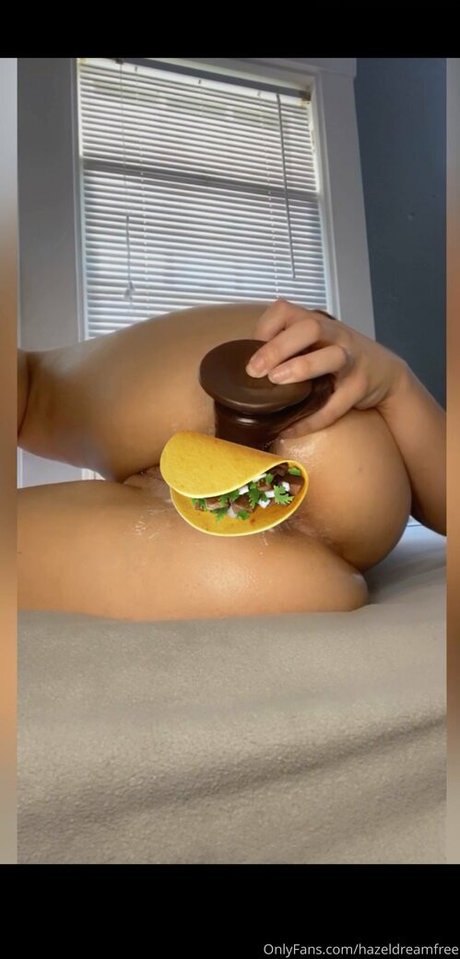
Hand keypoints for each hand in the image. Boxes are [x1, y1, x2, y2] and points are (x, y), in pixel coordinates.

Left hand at [245, 299, 407, 434]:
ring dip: (302, 368)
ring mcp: (352, 360)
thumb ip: (288, 348)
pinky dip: (312, 419)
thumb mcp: (317, 344)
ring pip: (332, 356)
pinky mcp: (360, 387)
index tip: (250, 349)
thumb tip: (245, 372)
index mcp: (318, 323)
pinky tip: (291, 428)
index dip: (265, 327)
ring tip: (277, 382)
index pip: (287, 310)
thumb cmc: (340, 358)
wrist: (386, 373)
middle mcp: (336, 336)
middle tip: (255, 370)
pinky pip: (336, 404)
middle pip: (310, 327)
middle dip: (278, 347)